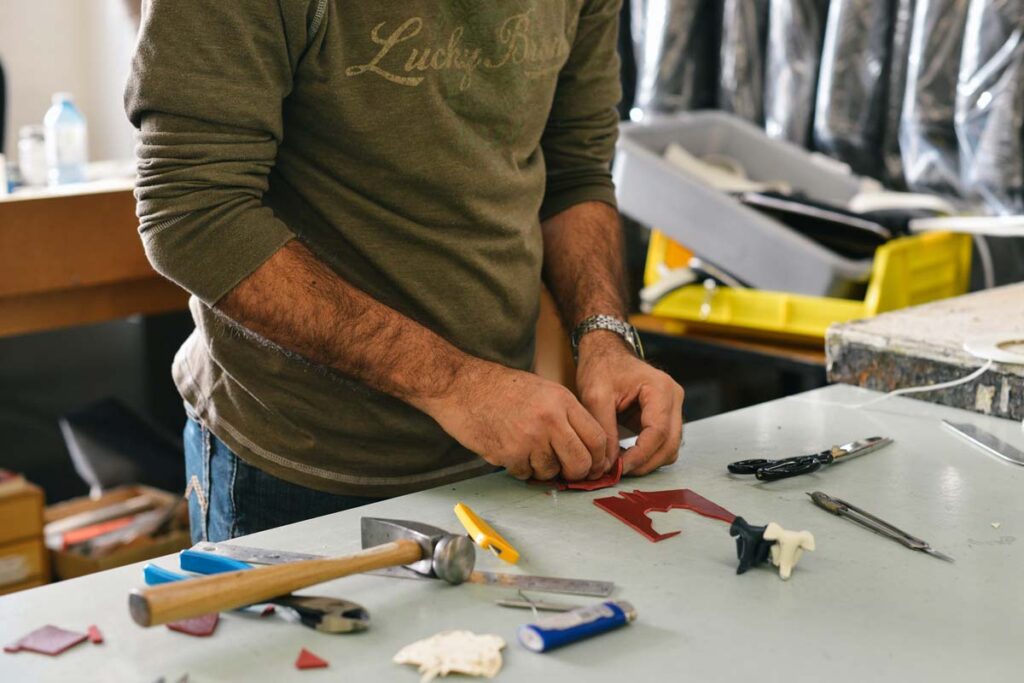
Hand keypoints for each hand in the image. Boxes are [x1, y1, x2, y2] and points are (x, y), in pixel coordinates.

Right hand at [422, 360, 607, 480]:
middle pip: (581, 462)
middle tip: (569, 471)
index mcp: (562, 400)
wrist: (460, 386)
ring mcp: (529, 438)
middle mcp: (550, 420)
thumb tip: (587, 447)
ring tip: (529, 451)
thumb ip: (566, 415)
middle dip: (577, 473)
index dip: (600, 458)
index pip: (598, 438)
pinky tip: (511, 450)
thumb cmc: (500, 388)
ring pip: (552, 472)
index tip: (595, 466)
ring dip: (543, 470)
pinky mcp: (509, 454)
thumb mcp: (543, 390)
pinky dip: (521, 469)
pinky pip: (526, 475)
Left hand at [575, 331, 683, 475]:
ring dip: (648, 462)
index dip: (640, 455)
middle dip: (645, 463)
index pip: (658, 432)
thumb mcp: (595, 396)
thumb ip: (603, 430)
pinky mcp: (666, 417)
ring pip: (670, 448)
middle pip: (670, 444)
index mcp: (660, 389)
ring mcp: (673, 408)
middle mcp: (674, 398)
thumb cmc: (601, 367)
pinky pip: (663, 444)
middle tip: (618, 472)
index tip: (619, 468)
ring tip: (620, 465)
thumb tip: (608, 464)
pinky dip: (648, 455)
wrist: (605, 353)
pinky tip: (626, 456)